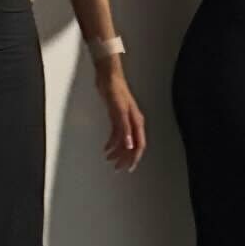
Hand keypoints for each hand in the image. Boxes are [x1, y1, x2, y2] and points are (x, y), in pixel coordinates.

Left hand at [95, 58, 145, 172]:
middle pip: (132, 145)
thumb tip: (129, 145)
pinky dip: (112, 142)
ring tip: (109, 160)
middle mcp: (132, 123)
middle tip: (117, 168)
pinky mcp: (117, 117)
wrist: (108, 77)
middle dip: (125, 158)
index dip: (134, 158)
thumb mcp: (118, 110)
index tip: (129, 168)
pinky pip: (117, 134)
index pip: (138, 145)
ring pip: (124, 141)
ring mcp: (125, 120)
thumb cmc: (115, 90)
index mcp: (136, 122)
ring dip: (117, 151)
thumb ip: (124, 128)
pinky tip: (106, 148)